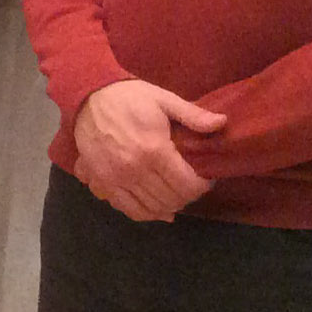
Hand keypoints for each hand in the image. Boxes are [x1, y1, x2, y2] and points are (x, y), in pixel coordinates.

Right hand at [73, 78, 225, 221]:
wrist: (89, 97)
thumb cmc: (130, 98)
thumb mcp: (164, 100)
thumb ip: (193, 115)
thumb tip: (222, 123)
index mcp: (154, 150)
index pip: (187, 185)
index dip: (203, 186)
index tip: (206, 178)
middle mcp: (135, 170)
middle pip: (172, 199)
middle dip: (188, 195)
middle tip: (191, 184)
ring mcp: (116, 179)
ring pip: (153, 208)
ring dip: (170, 205)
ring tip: (175, 193)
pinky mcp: (103, 183)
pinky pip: (128, 209)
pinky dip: (147, 214)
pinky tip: (157, 208)